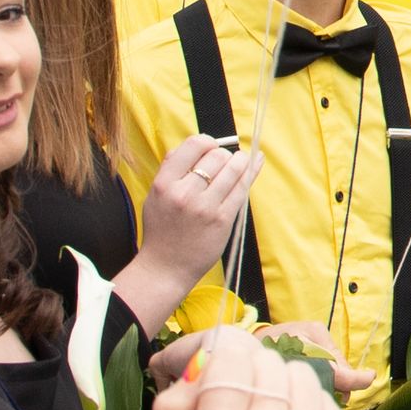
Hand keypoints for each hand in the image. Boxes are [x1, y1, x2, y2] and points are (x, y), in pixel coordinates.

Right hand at [134, 133, 258, 284]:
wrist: (166, 267)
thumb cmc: (162, 231)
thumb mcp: (155, 196)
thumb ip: (171, 170)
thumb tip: (197, 145)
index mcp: (164, 183)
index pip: (193, 145)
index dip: (207, 142)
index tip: (211, 148)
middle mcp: (184, 193)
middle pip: (216, 156)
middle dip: (224, 155)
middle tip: (225, 161)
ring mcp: (205, 207)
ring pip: (232, 169)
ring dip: (240, 161)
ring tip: (241, 160)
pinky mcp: (223, 220)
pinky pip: (241, 188)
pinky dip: (251, 172)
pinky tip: (256, 162)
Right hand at [155, 320, 367, 409]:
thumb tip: (194, 365)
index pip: (226, 355)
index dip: (221, 358)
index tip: (218, 374)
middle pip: (261, 358)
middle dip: (248, 371)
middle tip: (242, 405)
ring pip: (294, 371)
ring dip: (278, 385)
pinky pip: (319, 396)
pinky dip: (303, 405)